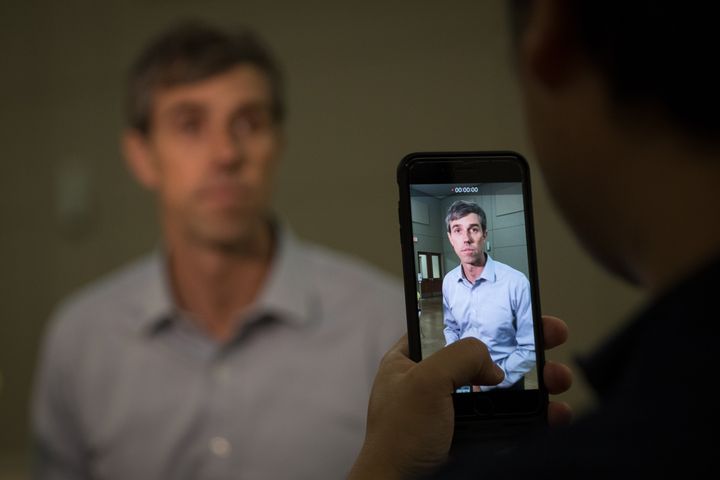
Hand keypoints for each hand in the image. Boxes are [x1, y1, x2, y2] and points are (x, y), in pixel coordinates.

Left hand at [348, 315, 571, 479]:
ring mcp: (457, 413)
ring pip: (506, 389)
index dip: (481, 314)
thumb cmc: (399, 439)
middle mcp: (435, 384)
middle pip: (487, 355)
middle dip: (524, 346)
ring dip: (538, 380)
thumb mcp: (424, 381)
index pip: (448, 326)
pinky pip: (514, 422)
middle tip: (554, 334)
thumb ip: (460, 356)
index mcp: (411, 362)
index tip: (513, 307)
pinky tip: (557, 413)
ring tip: (561, 377)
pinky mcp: (477, 440)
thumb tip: (494, 366)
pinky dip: (539, 417)